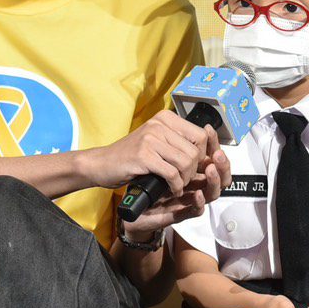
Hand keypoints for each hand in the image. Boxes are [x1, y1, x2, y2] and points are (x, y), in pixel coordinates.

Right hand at [89, 109, 213, 193]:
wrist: (102, 163)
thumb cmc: (130, 155)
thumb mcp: (157, 141)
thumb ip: (177, 142)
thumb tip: (207, 153)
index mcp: (165, 118)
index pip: (201, 135)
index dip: (202, 154)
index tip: (194, 166)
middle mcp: (159, 124)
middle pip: (195, 151)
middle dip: (194, 170)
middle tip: (185, 179)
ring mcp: (151, 139)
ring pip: (186, 162)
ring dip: (185, 179)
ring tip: (178, 185)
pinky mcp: (143, 156)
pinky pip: (172, 173)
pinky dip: (176, 185)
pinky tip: (172, 189)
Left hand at [121, 141, 227, 237]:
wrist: (129, 201)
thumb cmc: (145, 178)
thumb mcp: (161, 158)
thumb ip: (179, 148)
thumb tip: (199, 128)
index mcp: (194, 173)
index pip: (218, 164)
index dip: (220, 152)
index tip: (213, 137)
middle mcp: (195, 186)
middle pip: (222, 178)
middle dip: (222, 165)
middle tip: (217, 154)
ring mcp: (189, 201)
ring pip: (214, 194)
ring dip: (214, 181)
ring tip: (210, 170)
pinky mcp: (180, 214)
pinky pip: (197, 211)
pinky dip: (199, 203)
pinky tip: (197, 195)